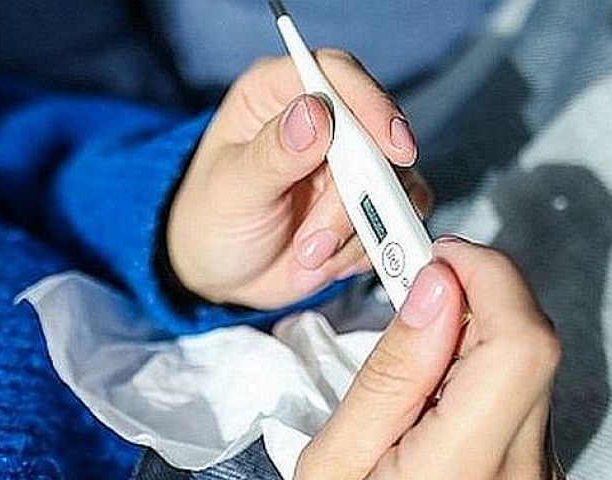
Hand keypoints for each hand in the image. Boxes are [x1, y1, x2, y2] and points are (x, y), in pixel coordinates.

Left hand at [167, 50, 431, 309]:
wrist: (222, 274)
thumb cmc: (213, 219)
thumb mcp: (233, 188)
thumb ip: (274, 153)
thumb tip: (316, 113)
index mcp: (277, 93)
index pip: (335, 74)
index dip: (370, 104)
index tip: (394, 148)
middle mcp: (322, 120)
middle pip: (375, 137)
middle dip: (354, 199)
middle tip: (316, 244)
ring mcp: (351, 163)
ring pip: (393, 184)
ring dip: (356, 232)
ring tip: (307, 258)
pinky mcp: (369, 202)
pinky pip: (397, 219)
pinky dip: (367, 248)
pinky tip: (328, 262)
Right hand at [279, 237, 576, 479]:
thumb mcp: (330, 466)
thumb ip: (391, 374)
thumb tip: (437, 290)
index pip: (522, 344)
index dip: (492, 277)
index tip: (440, 257)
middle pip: (534, 349)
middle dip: (478, 303)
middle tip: (414, 302)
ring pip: (531, 377)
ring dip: (478, 352)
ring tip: (413, 392)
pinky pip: (529, 415)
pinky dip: (486, 393)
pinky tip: (438, 426)